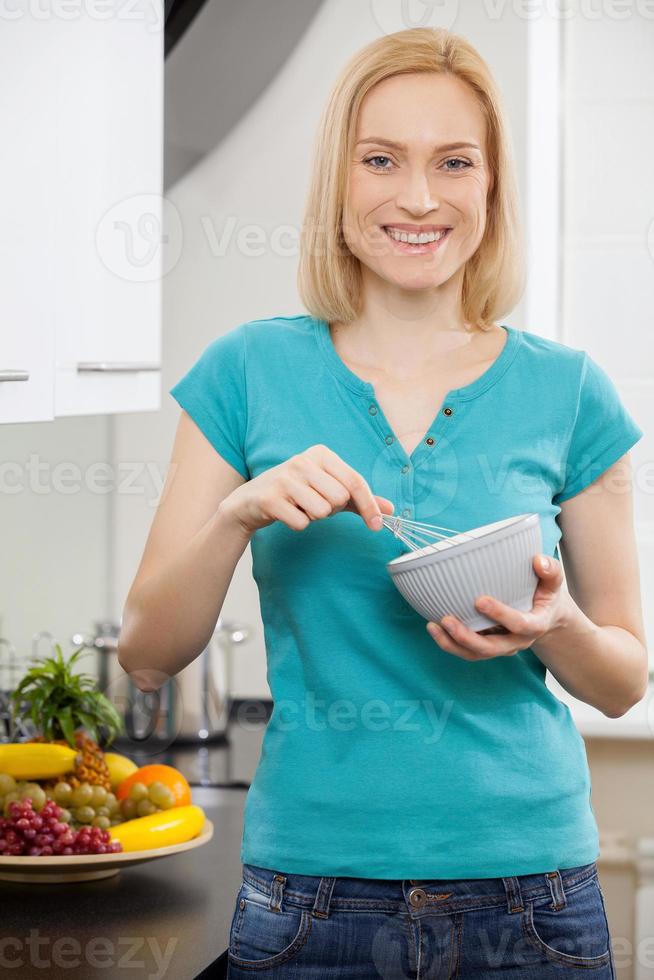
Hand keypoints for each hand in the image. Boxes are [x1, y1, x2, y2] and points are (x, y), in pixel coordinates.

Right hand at [218, 443, 393, 537]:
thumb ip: (360, 499)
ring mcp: (285, 478)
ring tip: (300, 507)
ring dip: (313, 517)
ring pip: (321, 512)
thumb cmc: (296, 494)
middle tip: (315, 504)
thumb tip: (390, 510)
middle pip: (339, 499)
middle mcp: (303, 461)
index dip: (369, 506)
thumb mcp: (329, 490)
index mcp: (321, 454)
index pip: (355, 482)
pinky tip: (287, 514)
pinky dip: (298, 524)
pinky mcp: (270, 498)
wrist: (250, 502)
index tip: (378, 525)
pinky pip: (301, 522)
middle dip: (331, 510)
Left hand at [426, 554, 569, 660]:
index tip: (479, 600)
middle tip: (447, 620)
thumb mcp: (553, 582)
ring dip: (453, 644)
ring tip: (433, 627)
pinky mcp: (488, 646)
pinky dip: (449, 643)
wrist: (545, 615)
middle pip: (492, 648)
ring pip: (476, 654)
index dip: (500, 615)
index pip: (520, 624)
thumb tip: (537, 560)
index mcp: (535, 625)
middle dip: (468, 637)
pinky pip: (468, 651)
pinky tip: (433, 628)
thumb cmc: (544, 593)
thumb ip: (550, 570)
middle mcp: (517, 641)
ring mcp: (501, 647)